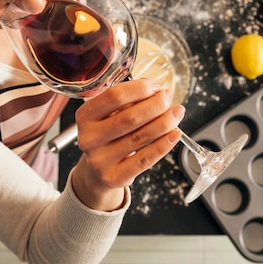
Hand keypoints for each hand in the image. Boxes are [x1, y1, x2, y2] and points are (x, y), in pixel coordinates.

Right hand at [71, 79, 184, 210]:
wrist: (98, 170)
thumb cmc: (109, 134)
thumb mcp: (111, 113)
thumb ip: (130, 98)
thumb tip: (154, 89)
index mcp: (86, 115)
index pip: (114, 96)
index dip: (139, 89)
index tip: (156, 87)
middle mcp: (89, 137)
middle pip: (129, 117)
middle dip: (155, 105)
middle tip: (168, 98)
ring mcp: (100, 159)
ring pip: (139, 137)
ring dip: (164, 122)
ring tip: (176, 113)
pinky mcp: (114, 176)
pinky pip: (144, 159)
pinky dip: (163, 145)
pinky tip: (174, 133)